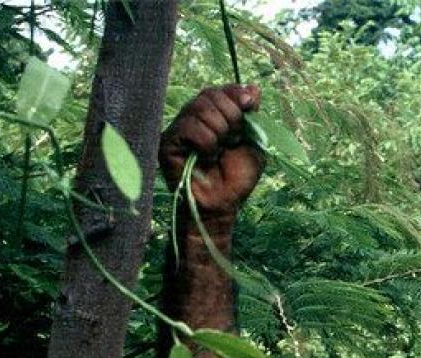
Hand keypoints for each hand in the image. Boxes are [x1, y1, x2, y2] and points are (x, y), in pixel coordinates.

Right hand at [159, 85, 262, 222]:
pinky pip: (189, 126)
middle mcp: (192, 119)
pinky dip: (206, 142)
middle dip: (231, 116)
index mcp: (211, 117)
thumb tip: (253, 87)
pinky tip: (206, 157)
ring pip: (200, 108)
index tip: (250, 106)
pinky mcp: (167, 142)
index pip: (220, 90)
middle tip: (233, 141)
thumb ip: (253, 116)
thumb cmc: (236, 180)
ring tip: (219, 152)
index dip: (235, 94)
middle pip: (210, 94)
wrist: (222, 206)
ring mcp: (178, 129)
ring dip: (219, 131)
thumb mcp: (254, 144)